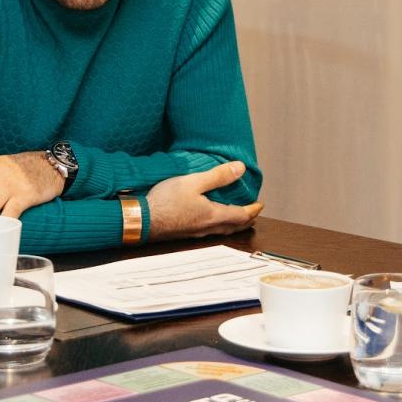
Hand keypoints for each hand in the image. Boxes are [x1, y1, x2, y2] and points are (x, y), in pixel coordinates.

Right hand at [145, 161, 262, 239]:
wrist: (141, 220)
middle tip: (252, 213)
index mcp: (213, 216)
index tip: (260, 204)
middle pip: (233, 227)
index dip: (252, 210)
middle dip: (245, 220)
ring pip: (221, 231)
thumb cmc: (165, 201)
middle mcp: (207, 228)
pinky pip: (208, 231)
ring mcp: (195, 233)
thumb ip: (217, 176)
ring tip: (234, 216)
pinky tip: (209, 219)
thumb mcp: (193, 182)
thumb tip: (240, 168)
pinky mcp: (184, 233)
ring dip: (232, 224)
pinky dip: (217, 225)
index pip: (240, 215)